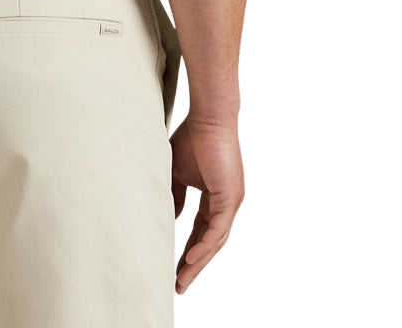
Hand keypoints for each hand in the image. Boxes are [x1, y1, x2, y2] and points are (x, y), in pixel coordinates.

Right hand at [169, 114, 244, 293]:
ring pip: (215, 241)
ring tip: (182, 280)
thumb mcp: (176, 172)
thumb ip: (174, 195)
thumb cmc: (192, 137)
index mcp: (214, 196)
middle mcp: (226, 203)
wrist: (208, 118)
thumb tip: (170, 217)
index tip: (173, 266)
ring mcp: (231, 202)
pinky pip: (218, 229)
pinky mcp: (231, 198)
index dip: (187, 249)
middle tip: (179, 285)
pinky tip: (191, 259)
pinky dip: (205, 246)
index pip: (200, 230)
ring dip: (198, 262)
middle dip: (193, 265)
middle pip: (209, 242)